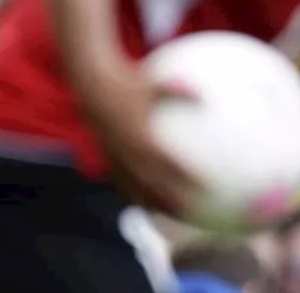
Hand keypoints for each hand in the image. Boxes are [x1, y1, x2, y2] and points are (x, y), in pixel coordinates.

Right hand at [80, 67, 201, 215]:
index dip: (189, 180)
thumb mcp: (157, 84)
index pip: (171, 168)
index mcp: (145, 142)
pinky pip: (123, 184)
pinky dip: (136, 196)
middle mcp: (131, 156)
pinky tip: (148, 203)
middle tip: (196, 214)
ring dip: (156, 207)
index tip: (208, 189)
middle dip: (175, 204)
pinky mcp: (108, 160)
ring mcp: (118, 161)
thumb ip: (182, 91)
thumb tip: (206, 95)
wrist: (91, 88)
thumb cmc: (128, 82)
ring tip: (173, 218)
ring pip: (138, 192)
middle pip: (156, 189)